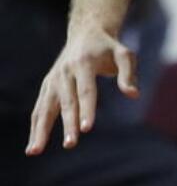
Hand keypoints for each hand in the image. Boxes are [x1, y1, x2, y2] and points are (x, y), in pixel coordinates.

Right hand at [27, 21, 138, 153]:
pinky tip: (35, 145)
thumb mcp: (124, 55)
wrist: (85, 34)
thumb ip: (129, 74)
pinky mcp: (48, 86)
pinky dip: (35, 126)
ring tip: (35, 151)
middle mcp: (64, 72)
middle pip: (66, 102)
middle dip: (68, 124)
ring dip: (40, 130)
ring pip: (45, 108)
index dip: (86, 110)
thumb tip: (133, 95)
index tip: (86, 129)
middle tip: (71, 144)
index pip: (86, 90)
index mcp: (84, 63)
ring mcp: (53, 80)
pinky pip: (40, 109)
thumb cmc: (109, 48)